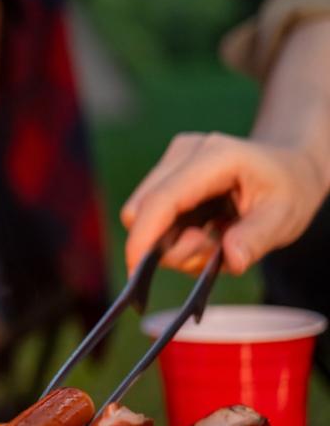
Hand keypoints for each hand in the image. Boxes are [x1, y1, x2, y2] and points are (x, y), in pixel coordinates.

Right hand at [122, 132, 328, 274]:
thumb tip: (230, 259)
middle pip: (140, 209)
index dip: (144, 237)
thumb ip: (257, 238)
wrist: (288, 166)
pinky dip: (170, 235)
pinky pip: (150, 213)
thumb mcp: (286, 217)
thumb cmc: (289, 188)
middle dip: (165, 246)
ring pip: (141, 214)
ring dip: (169, 243)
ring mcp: (172, 160)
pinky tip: (201, 233)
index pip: (162, 200)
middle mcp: (185, 152)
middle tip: (208, 253)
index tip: (136, 273)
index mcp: (216, 157)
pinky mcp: (166, 172)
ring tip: (211, 243)